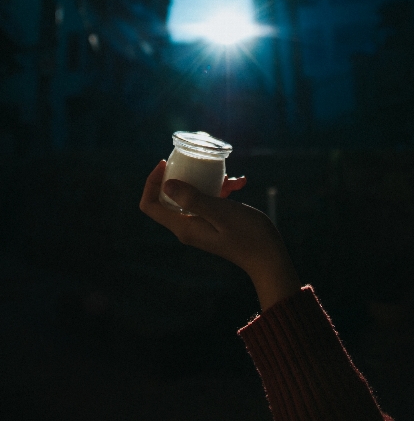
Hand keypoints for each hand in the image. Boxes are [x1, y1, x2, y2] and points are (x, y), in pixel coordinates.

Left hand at [139, 161, 300, 310]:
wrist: (270, 258)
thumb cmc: (248, 236)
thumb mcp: (220, 212)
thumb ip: (193, 199)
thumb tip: (166, 186)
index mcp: (183, 227)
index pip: (150, 205)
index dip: (151, 183)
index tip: (165, 165)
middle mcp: (187, 227)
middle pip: (168, 197)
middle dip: (180, 177)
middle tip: (193, 162)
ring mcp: (200, 224)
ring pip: (193, 195)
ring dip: (207, 182)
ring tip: (229, 177)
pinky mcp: (214, 222)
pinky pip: (210, 200)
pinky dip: (222, 189)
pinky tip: (240, 183)